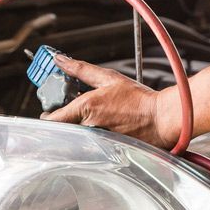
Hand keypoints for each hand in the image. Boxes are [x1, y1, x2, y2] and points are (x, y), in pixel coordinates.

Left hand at [40, 54, 179, 148]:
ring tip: (92, 121)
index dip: (48, 116)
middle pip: (63, 129)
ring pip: (75, 138)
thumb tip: (60, 60)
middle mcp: (89, 126)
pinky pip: (89, 146)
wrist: (161, 119)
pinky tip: (103, 130)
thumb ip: (80, 69)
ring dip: (77, 130)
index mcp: (87, 108)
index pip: (54, 118)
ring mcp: (97, 141)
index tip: (50, 111)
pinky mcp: (106, 150)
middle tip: (70, 113)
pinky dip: (90, 138)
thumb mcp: (108, 77)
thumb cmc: (138, 99)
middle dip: (64, 122)